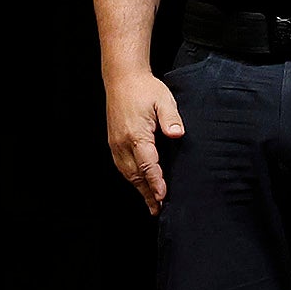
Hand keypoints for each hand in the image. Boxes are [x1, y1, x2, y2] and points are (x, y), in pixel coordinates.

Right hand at [105, 69, 184, 212]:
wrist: (122, 80)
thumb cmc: (146, 89)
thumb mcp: (164, 100)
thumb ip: (171, 118)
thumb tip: (177, 135)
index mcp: (136, 135)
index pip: (147, 165)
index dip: (156, 182)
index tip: (163, 196)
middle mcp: (122, 143)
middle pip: (135, 175)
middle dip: (147, 193)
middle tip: (158, 209)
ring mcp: (115, 144)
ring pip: (127, 173)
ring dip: (138, 188)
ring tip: (150, 202)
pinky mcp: (113, 142)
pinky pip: (122, 166)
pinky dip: (131, 178)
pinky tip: (139, 184)